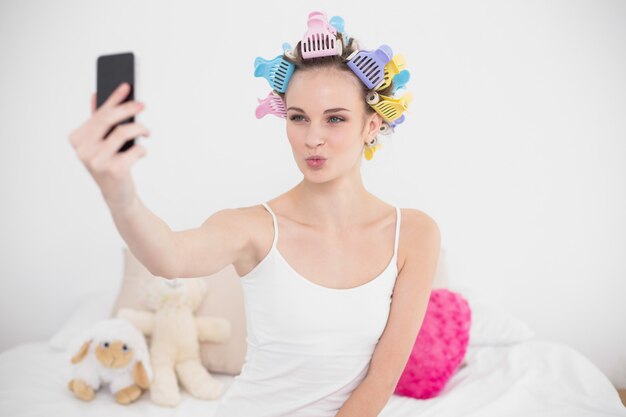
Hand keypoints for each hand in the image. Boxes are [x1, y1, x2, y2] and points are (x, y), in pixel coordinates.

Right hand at [68, 82, 149, 209]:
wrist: (117, 195)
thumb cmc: (109, 164)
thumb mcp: (100, 143)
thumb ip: (97, 121)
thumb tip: (95, 95)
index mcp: (78, 139)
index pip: (98, 113)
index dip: (113, 98)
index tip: (126, 86)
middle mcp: (84, 150)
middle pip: (109, 119)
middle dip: (128, 108)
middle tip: (142, 104)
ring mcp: (98, 161)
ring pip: (123, 132)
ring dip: (140, 129)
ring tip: (146, 132)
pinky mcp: (114, 171)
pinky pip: (135, 149)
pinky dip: (142, 149)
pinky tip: (141, 152)